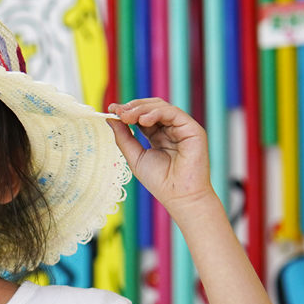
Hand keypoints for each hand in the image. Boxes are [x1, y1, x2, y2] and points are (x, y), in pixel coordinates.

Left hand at [106, 98, 213, 215]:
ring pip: (161, 107)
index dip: (127, 111)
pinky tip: (143, 120)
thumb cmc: (159, 181)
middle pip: (151, 108)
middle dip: (133, 107)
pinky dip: (157, 113)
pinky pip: (173, 113)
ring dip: (141, 109)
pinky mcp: (192, 129)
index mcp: (158, 135)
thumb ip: (124, 137)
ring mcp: (182, 128)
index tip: (111, 109)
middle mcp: (170, 129)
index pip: (142, 116)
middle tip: (118, 111)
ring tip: (127, 117)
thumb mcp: (135, 157)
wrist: (179, 196)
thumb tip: (111, 118)